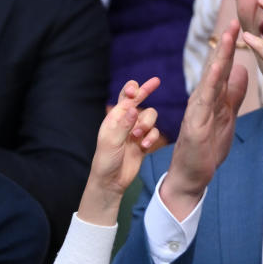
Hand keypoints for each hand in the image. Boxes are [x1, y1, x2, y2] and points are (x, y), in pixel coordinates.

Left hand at [78, 78, 161, 225]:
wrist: (111, 182)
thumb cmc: (106, 161)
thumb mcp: (112, 141)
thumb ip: (123, 124)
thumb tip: (134, 107)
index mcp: (114, 118)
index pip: (125, 97)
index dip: (132, 88)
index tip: (136, 89)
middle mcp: (126, 122)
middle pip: (140, 101)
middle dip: (146, 92)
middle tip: (156, 82)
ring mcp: (135, 132)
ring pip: (150, 117)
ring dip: (147, 124)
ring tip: (138, 136)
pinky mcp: (144, 143)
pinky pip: (154, 132)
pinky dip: (151, 137)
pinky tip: (145, 145)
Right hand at [162, 20, 248, 219]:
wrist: (192, 176)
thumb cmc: (206, 148)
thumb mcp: (226, 116)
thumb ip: (232, 94)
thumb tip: (241, 70)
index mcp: (212, 98)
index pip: (222, 69)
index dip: (231, 48)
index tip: (240, 27)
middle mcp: (202, 101)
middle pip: (215, 69)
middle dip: (225, 46)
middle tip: (235, 22)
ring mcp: (197, 113)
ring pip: (208, 82)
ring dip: (218, 60)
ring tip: (227, 40)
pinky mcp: (194, 127)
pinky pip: (202, 104)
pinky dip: (209, 87)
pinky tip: (216, 74)